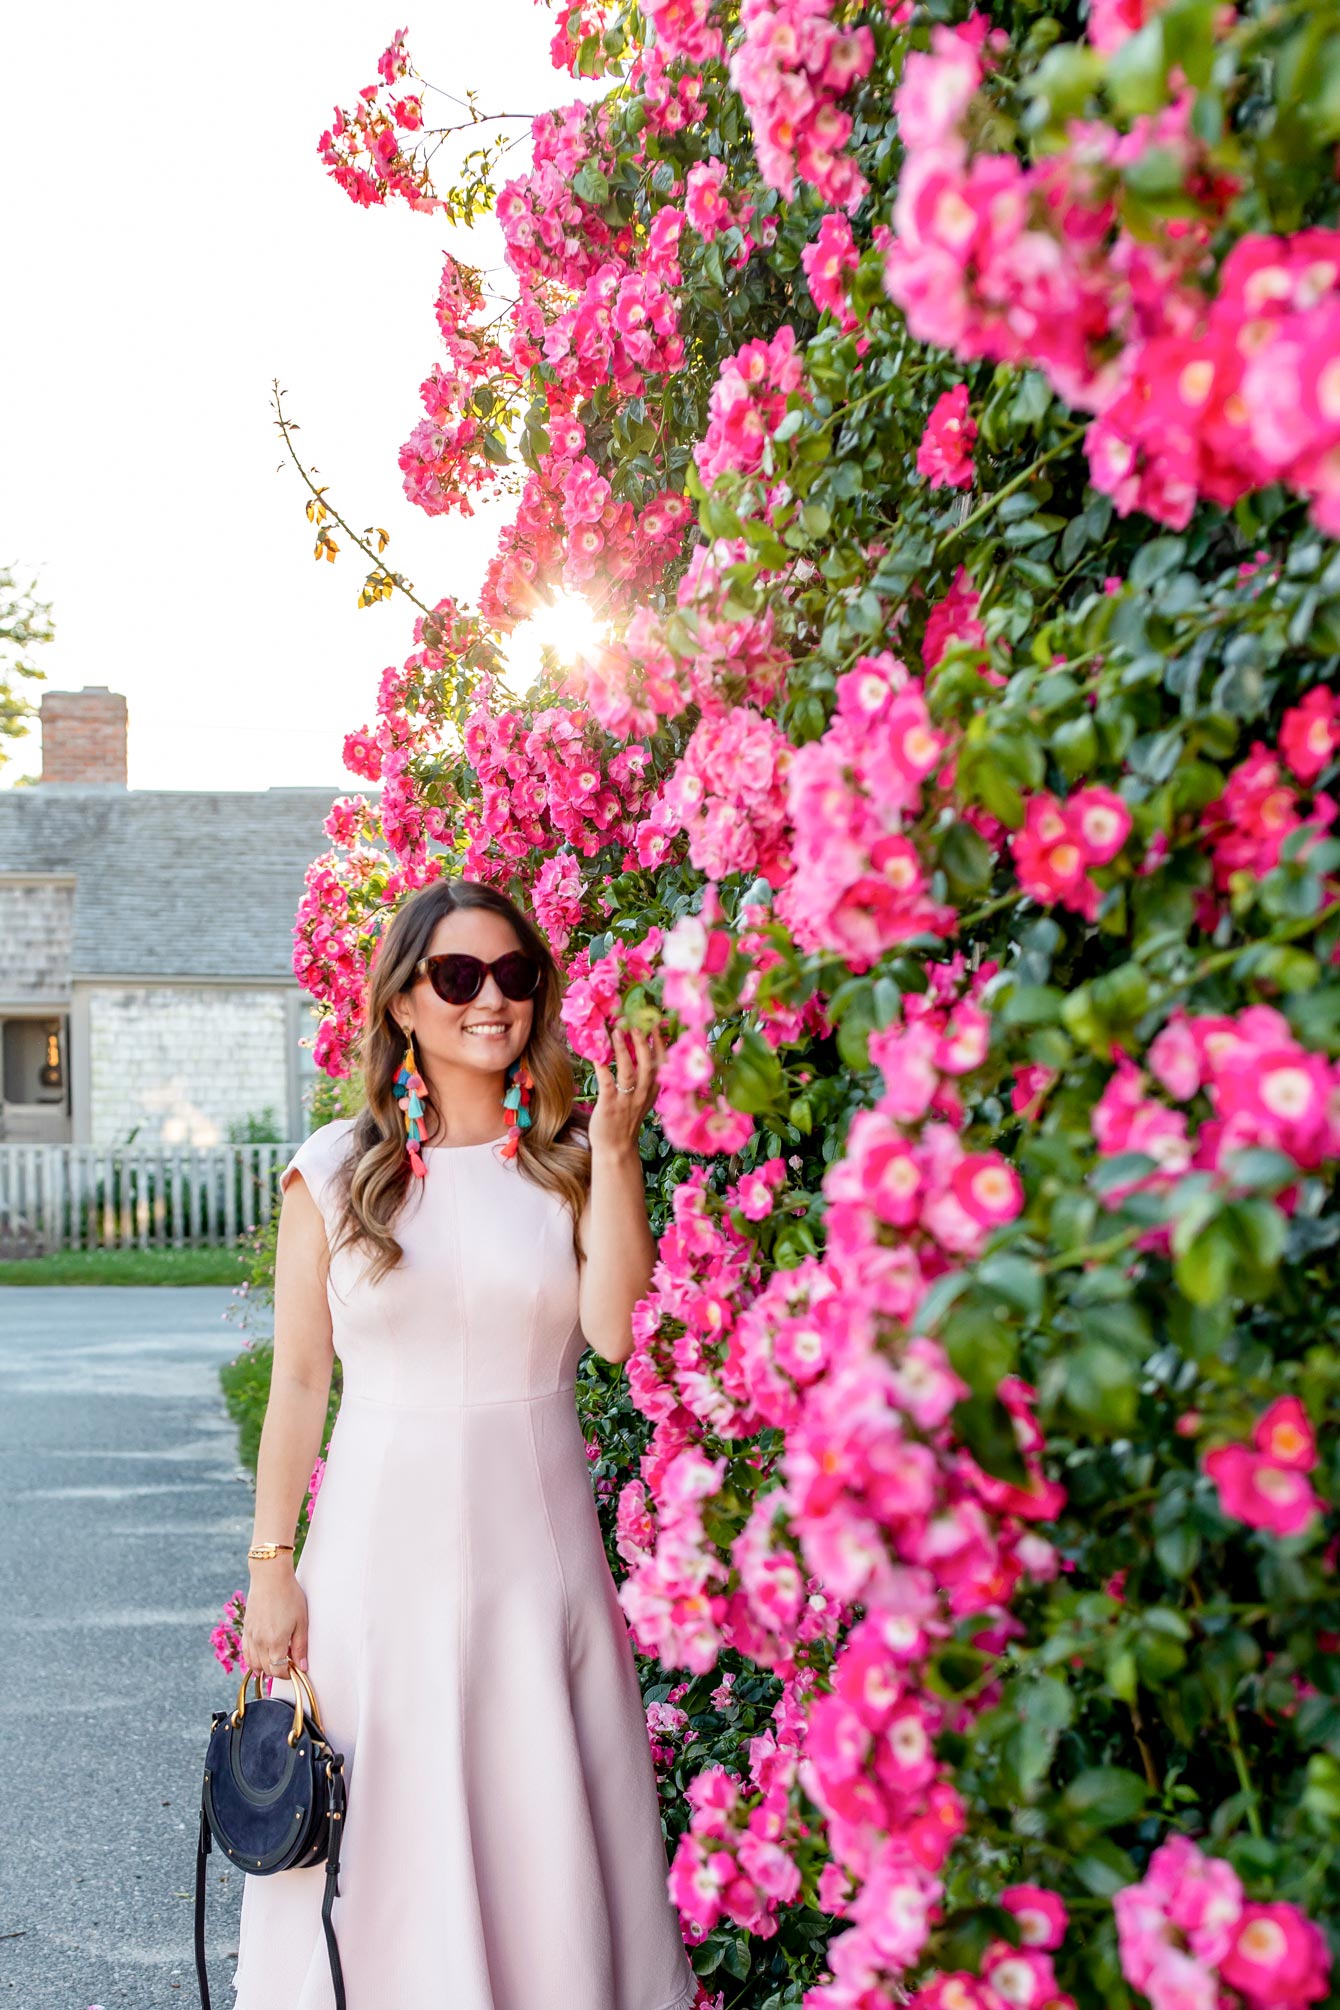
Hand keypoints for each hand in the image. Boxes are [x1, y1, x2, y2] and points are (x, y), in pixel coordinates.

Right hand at [241, 1568, 309, 1678]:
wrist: (270, 1577)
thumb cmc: (289, 1595)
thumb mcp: (301, 1621)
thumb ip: (300, 1647)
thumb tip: (302, 1667)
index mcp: (275, 1641)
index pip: (278, 1670)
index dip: (288, 1674)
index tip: (295, 1670)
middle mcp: (259, 1642)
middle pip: (266, 1669)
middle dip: (278, 1670)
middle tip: (290, 1663)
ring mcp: (250, 1636)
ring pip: (254, 1664)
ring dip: (265, 1667)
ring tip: (278, 1659)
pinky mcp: (246, 1629)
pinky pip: (246, 1653)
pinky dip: (253, 1659)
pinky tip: (263, 1655)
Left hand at [589, 1015, 663, 1156]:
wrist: (616, 1149)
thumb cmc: (626, 1121)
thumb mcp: (642, 1100)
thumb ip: (644, 1080)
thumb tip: (640, 1052)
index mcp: (653, 1091)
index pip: (662, 1065)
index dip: (660, 1044)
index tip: (657, 1025)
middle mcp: (643, 1094)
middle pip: (648, 1065)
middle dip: (643, 1043)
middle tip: (637, 1023)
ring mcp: (626, 1100)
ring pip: (629, 1071)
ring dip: (624, 1050)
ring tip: (617, 1031)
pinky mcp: (610, 1105)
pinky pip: (607, 1082)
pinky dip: (602, 1066)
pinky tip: (596, 1053)